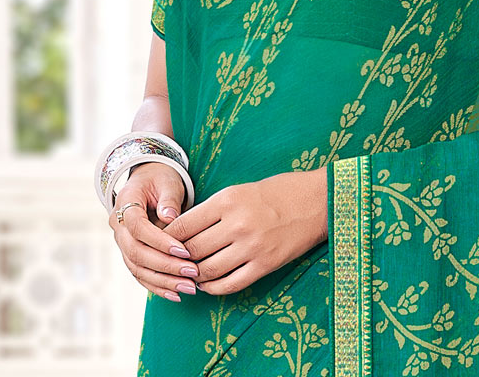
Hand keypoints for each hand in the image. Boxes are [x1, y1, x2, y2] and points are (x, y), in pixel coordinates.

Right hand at [109, 162, 197, 302]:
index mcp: (125, 204)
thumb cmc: (161, 178)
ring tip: (189, 287)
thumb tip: (170, 218)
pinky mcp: (131, 255)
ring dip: (163, 281)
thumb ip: (168, 198)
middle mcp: (118, 227)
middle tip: (192, 272)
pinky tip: (176, 294)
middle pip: (136, 253)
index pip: (138, 227)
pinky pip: (140, 275)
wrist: (149, 181)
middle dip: (165, 266)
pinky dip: (157, 286)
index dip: (159, 241)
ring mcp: (123, 243)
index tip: (184, 250)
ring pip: (137, 268)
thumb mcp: (168, 181)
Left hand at [163, 166, 327, 294]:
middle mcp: (237, 223)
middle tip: (170, 264)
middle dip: (177, 260)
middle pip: (191, 250)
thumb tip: (185, 230)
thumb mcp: (242, 189)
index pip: (183, 225)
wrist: (318, 200)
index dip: (167, 239)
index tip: (160, 244)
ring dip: (193, 276)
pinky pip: (229, 285)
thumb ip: (215, 209)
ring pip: (207, 270)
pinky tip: (208, 284)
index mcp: (228, 199)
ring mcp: (251, 246)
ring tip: (187, 275)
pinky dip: (213, 288)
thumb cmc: (279, 190)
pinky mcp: (265, 264)